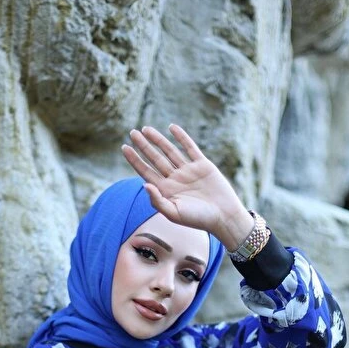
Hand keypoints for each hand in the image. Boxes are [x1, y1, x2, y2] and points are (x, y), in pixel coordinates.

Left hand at [121, 124, 253, 249]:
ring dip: (158, 140)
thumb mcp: (174, 214)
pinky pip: (189, 148)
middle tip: (132, 133)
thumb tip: (144, 184)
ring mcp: (188, 171)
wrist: (224, 217)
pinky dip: (181, 137)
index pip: (146, 172)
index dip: (135, 160)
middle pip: (155, 159)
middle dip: (144, 146)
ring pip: (170, 151)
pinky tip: (171, 127)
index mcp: (166, 191)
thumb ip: (157, 201)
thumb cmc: (198, 220)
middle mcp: (175, 179)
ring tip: (145, 129)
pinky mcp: (202, 165)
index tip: (124, 147)